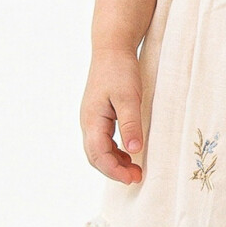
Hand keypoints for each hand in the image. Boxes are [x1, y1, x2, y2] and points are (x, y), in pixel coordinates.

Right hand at [81, 49, 144, 183]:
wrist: (112, 48)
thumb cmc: (120, 70)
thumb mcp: (129, 97)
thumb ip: (131, 124)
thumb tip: (134, 151)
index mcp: (92, 119)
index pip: (98, 154)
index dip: (114, 170)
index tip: (132, 178)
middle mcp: (88, 122)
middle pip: (96, 156)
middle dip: (114, 170)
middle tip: (136, 178)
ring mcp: (92, 119)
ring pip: (99, 150)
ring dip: (115, 163)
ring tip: (135, 170)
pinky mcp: (99, 115)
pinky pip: (103, 141)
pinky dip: (115, 152)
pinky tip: (129, 154)